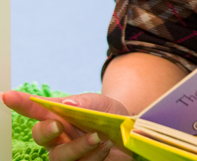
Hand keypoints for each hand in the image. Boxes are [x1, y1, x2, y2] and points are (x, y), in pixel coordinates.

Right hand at [2, 90, 131, 160]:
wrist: (130, 132)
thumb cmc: (108, 115)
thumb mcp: (101, 103)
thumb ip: (84, 102)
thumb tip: (66, 104)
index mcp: (58, 117)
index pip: (36, 110)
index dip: (21, 104)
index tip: (7, 96)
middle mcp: (58, 138)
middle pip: (41, 137)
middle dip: (47, 131)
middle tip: (60, 125)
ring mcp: (68, 155)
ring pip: (59, 157)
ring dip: (78, 147)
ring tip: (98, 137)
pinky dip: (95, 156)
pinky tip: (106, 146)